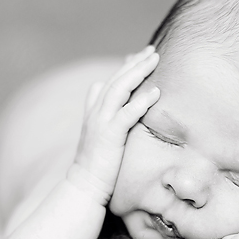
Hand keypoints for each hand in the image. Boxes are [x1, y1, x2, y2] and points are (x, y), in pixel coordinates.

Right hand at [67, 45, 159, 205]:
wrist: (83, 187)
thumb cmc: (96, 165)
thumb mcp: (98, 136)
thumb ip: (103, 116)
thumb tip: (108, 97)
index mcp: (94, 112)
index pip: (110, 82)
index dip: (125, 67)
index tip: (140, 56)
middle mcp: (96, 112)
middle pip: (116, 79)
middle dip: (135, 63)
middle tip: (153, 51)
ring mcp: (101, 123)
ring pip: (119, 89)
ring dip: (138, 72)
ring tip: (155, 59)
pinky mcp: (109, 136)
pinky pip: (126, 114)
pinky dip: (140, 101)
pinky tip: (155, 92)